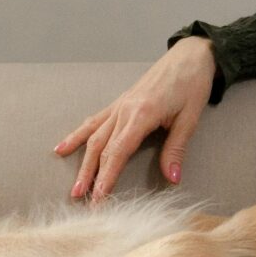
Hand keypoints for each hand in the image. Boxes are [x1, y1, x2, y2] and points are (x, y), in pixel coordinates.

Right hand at [53, 37, 216, 200]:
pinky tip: (63, 148)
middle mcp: (124, 110)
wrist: (189, 55)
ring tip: (74, 186)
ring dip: (83, 163)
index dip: (107, 177)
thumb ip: (176, 149)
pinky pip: (94, 121)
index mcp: (141, 115)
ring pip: (94, 137)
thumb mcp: (190, 118)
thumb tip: (172, 178)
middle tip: (82, 200)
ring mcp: (119, 106)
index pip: (118, 152)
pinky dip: (78, 135)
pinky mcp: (119, 103)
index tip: (99, 198)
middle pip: (101, 148)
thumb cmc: (192, 84)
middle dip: (91, 177)